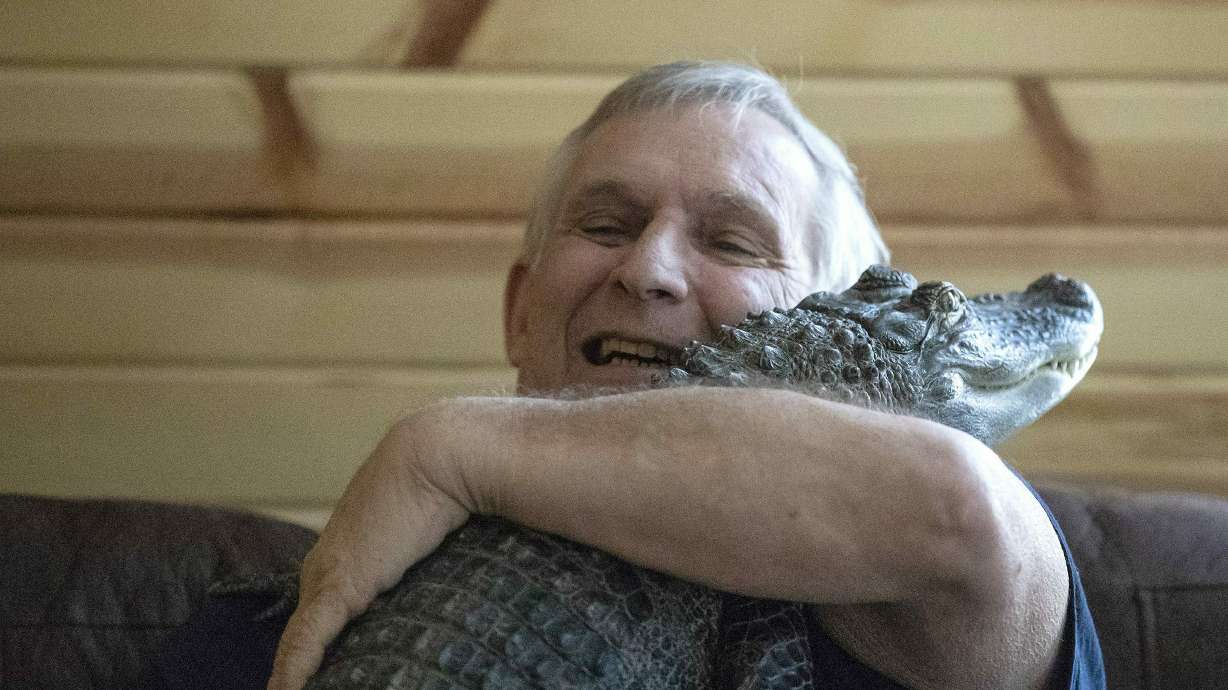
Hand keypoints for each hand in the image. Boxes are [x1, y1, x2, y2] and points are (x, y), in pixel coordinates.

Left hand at [266, 412, 473, 689]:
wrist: (438, 457)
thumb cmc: (445, 485)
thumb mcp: (432, 530)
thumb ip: (429, 553)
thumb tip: (478, 580)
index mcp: (346, 555)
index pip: (323, 613)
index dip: (321, 648)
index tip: (325, 674)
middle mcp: (327, 567)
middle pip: (307, 631)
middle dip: (308, 666)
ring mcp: (327, 577)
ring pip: (301, 643)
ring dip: (298, 675)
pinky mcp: (336, 586)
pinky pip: (306, 641)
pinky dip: (294, 671)